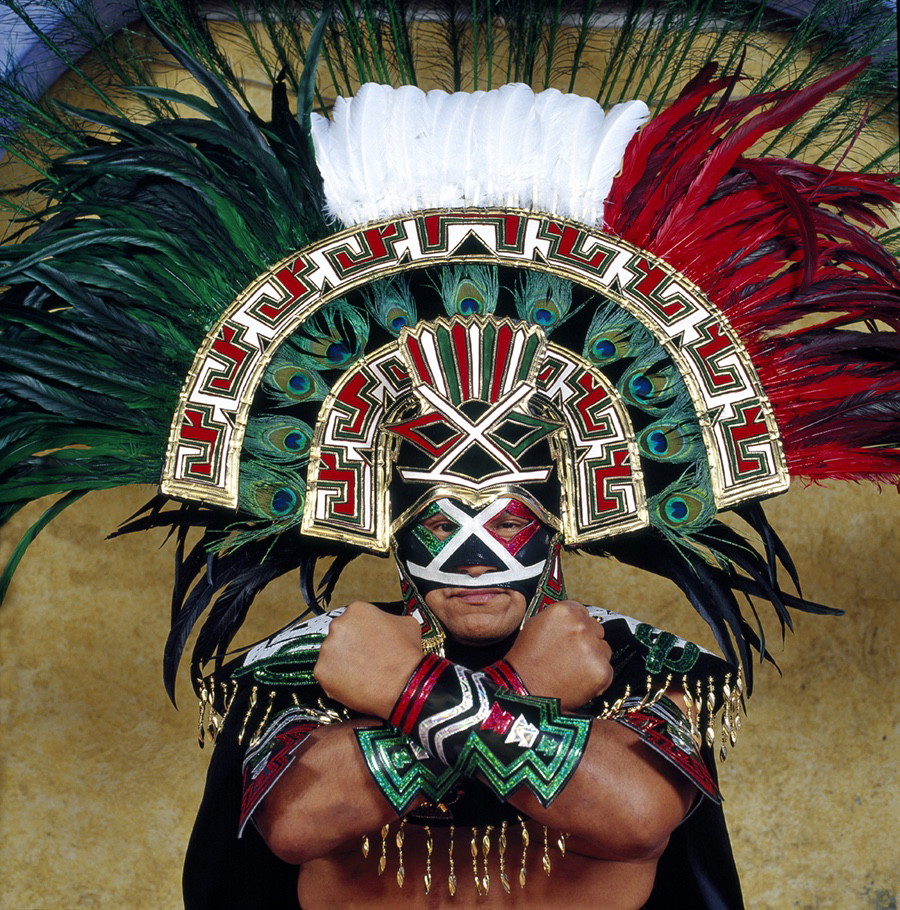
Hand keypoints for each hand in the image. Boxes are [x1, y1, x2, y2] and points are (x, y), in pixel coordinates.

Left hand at [314, 601, 423, 718]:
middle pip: (340, 635)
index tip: (366, 642)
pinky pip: (326, 675)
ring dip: (342, 663)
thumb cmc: (406, 656)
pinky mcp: (321, 671)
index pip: (353, 618)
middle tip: (364, 658)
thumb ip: (390, 619)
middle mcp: (338, 625)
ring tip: (361, 673)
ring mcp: (327, 649)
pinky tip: (354, 683)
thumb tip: (388, 624)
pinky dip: (337, 680)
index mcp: (357, 610)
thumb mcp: (407, 624)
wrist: (404, 684)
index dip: (361, 632)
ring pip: (331, 655)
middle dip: (350, 646)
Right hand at [503, 601, 612, 710]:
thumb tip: (573, 619)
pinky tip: (578, 681)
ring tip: (573, 671)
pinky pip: (607, 670)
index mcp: (565, 611)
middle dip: (587, 641)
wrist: (524, 690)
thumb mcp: (535, 625)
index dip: (577, 627)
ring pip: (604, 650)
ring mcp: (594, 649)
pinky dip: (596, 677)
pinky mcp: (602, 670)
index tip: (570, 638)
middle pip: (596, 630)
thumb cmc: (526, 659)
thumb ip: (559, 619)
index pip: (583, 613)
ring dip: (593, 658)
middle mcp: (582, 626)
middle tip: (570, 656)